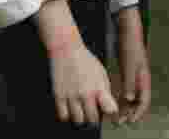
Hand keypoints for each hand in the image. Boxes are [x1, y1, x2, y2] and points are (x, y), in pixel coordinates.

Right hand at [36, 0, 117, 125]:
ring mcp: (71, 95)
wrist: (66, 49)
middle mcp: (85, 93)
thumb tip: (110, 108)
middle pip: (93, 120)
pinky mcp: (59, 95)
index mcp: (99, 87)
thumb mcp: (101, 73)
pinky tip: (70, 108)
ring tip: (81, 110)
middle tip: (92, 112)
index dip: (109, 114)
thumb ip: (106, 92)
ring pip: (78, 121)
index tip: (106, 112)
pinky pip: (63, 116)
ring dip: (81, 118)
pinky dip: (67, 115)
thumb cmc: (85, 60)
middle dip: (94, 118)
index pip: (109, 110)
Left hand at [113, 8, 150, 123]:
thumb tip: (129, 99)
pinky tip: (111, 102)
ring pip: (130, 97)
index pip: (144, 101)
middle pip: (137, 102)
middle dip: (129, 113)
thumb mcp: (130, 64)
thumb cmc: (131, 46)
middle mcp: (140, 80)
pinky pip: (125, 89)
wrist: (128, 31)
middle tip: (119, 122)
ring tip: (114, 117)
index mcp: (144, 79)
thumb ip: (130, 82)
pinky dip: (120, 97)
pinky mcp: (127, 73)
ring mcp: (134, 77)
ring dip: (124, 107)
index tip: (130, 121)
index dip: (138, 113)